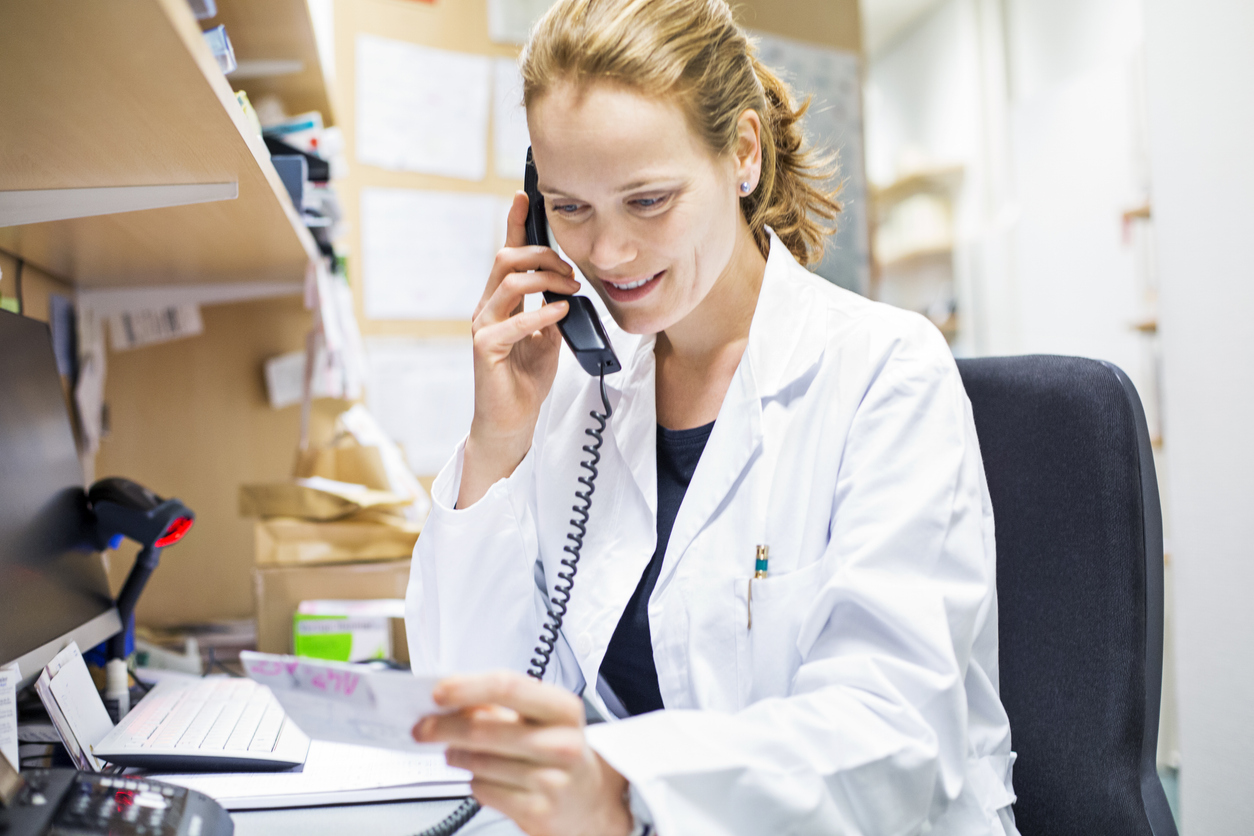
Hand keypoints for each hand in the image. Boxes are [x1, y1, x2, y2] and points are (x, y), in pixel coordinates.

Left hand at [414, 671, 632, 835]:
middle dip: (444, 727)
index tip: (438, 691)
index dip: (466, 687)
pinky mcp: (538, 812)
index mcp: (563, 709)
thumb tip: (450, 699)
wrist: (590, 802)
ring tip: (454, 752)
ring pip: (479, 763)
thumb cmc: (559, 752)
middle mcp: (562, 743)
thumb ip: (498, 705)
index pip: (508, 687)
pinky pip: (484, 790)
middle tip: (422, 727)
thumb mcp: (541, 719)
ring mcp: (552, 780)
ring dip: (456, 755)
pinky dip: (474, 782)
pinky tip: (483, 776)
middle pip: (485, 729)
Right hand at [459, 192, 581, 508]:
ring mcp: (483, 327)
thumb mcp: (547, 338)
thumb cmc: (525, 380)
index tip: (526, 196)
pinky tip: (558, 314)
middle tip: (572, 274)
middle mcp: (487, 309)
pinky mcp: (485, 350)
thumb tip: (567, 292)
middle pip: (506, 259)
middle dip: (543, 256)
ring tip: (570, 293)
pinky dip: (540, 313)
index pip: (507, 255)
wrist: (510, 421)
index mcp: (501, 302)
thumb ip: (551, 311)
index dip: (516, 224)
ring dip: (545, 280)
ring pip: (507, 281)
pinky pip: (511, 322)